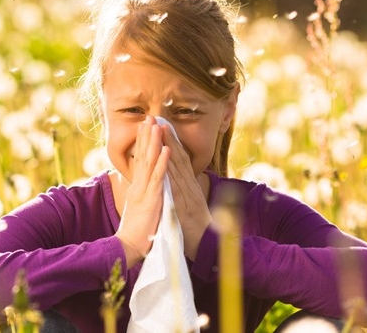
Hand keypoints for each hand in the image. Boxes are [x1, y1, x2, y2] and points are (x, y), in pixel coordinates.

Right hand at [115, 117, 168, 266]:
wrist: (129, 246)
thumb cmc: (136, 230)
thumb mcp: (138, 207)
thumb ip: (140, 194)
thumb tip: (142, 184)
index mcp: (137, 186)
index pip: (140, 159)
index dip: (143, 142)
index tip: (145, 126)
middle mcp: (138, 185)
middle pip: (142, 155)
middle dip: (146, 135)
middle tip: (149, 117)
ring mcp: (144, 190)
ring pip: (150, 162)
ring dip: (154, 142)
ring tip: (157, 125)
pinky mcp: (151, 198)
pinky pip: (158, 178)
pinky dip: (163, 162)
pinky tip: (166, 149)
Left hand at [161, 125, 212, 259]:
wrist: (207, 247)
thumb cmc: (196, 228)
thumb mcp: (189, 205)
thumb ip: (184, 192)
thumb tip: (178, 181)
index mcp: (189, 186)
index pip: (179, 160)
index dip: (171, 142)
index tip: (162, 126)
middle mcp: (189, 186)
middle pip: (178, 158)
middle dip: (169, 137)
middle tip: (159, 119)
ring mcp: (188, 194)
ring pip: (177, 167)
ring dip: (169, 147)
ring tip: (161, 130)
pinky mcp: (184, 205)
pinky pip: (176, 185)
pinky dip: (171, 171)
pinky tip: (166, 158)